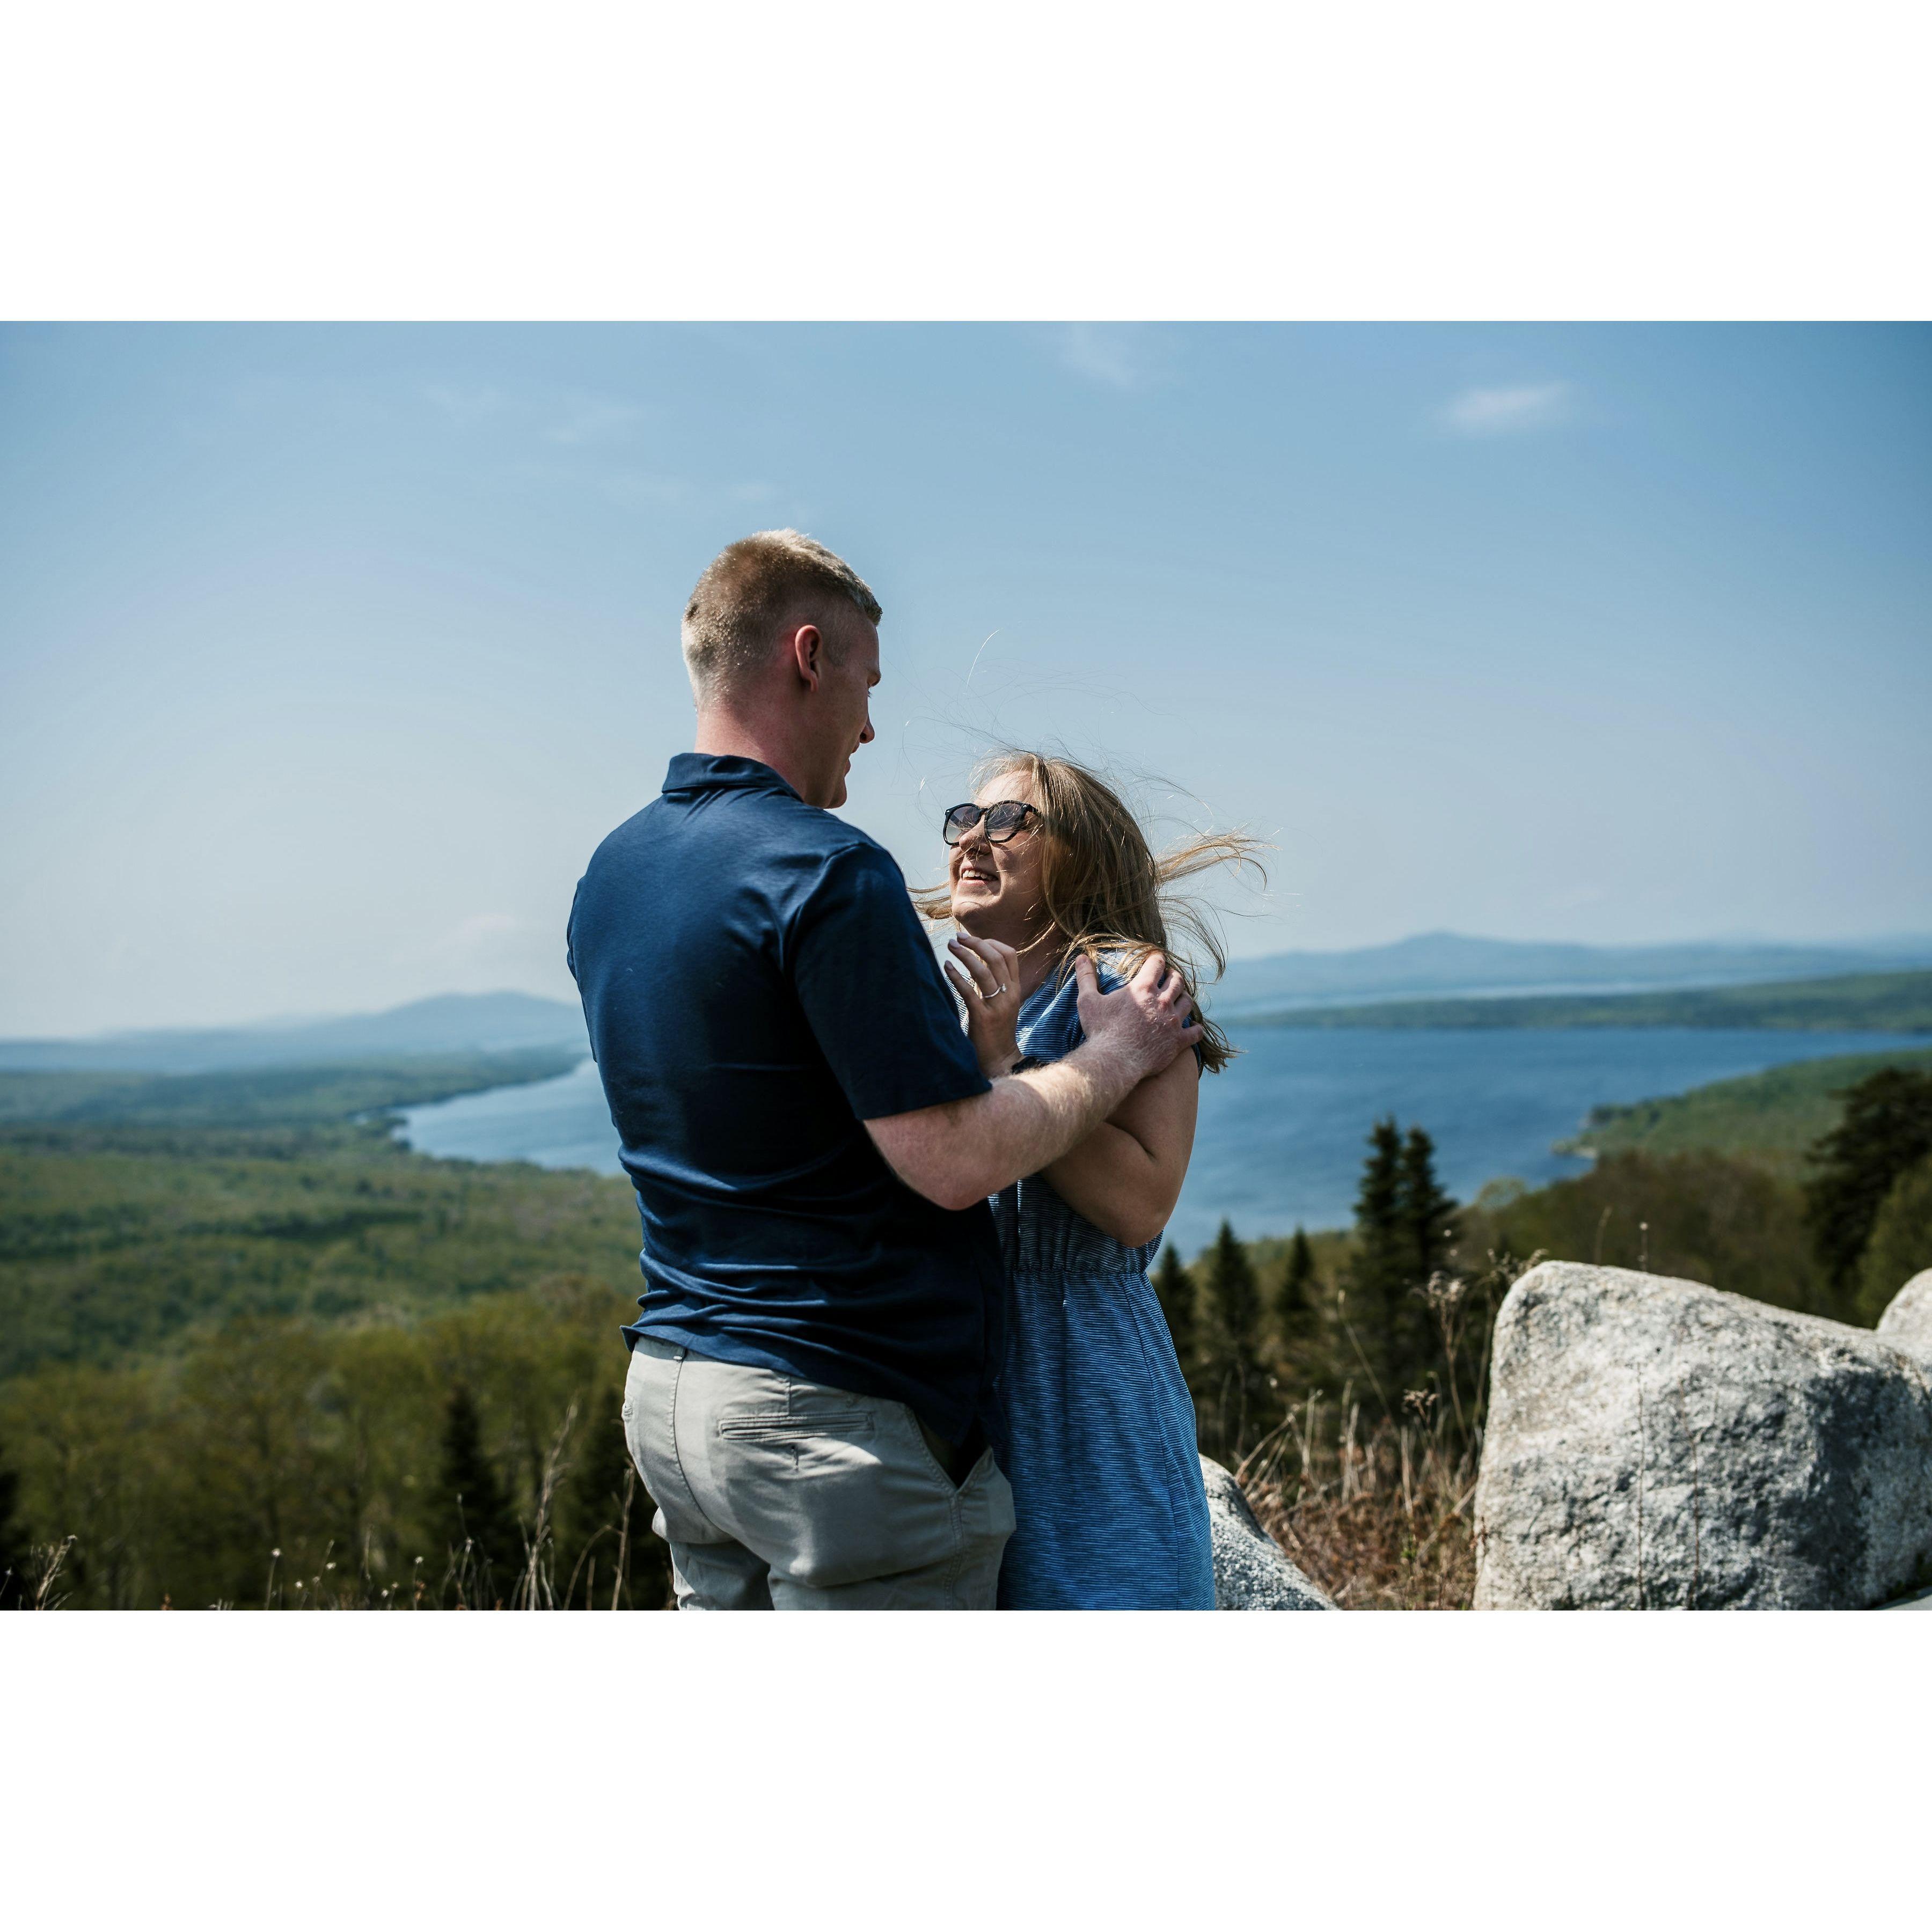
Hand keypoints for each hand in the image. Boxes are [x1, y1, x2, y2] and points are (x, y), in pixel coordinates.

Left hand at [944, 934, 1022, 1076]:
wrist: (1000, 1059)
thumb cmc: (997, 1031)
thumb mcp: (1003, 1005)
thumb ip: (995, 985)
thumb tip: (977, 963)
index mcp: (1015, 989)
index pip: (1010, 955)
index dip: (992, 943)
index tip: (975, 940)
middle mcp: (1009, 995)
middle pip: (996, 958)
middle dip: (976, 943)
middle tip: (958, 937)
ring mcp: (997, 1006)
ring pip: (983, 971)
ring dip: (965, 955)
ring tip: (951, 946)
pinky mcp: (983, 1018)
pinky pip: (969, 991)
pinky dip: (956, 976)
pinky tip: (946, 967)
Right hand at [1073, 951, 1201, 1082]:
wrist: (1114, 1061)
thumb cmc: (1100, 1031)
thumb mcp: (1088, 1001)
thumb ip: (1086, 978)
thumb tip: (1081, 957)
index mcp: (1143, 988)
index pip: (1157, 964)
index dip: (1157, 959)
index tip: (1157, 959)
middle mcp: (1162, 1001)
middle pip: (1177, 981)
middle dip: (1174, 976)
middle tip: (1170, 977)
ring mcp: (1173, 1021)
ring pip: (1188, 1002)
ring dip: (1184, 998)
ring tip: (1180, 999)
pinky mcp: (1178, 1041)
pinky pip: (1196, 1032)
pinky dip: (1196, 1029)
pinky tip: (1194, 1028)